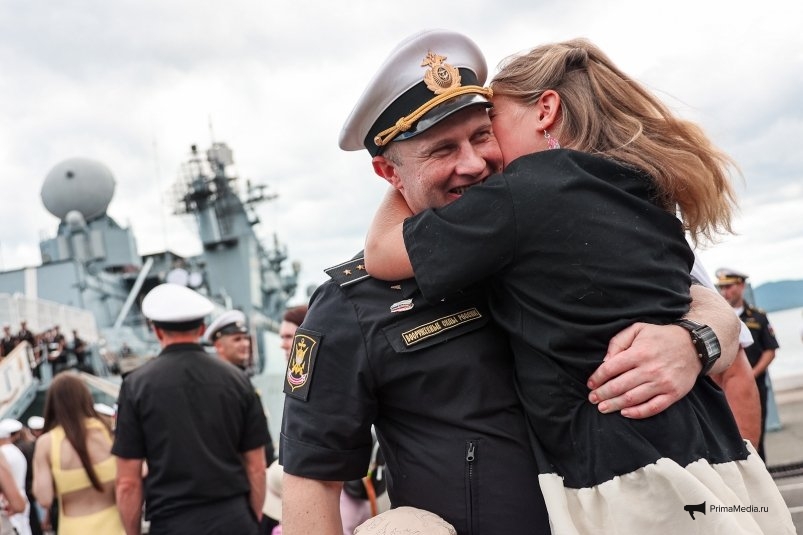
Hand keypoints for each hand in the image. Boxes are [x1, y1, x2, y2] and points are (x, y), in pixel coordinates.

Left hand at [586, 323, 700, 417]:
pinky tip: (625, 413)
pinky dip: (637, 413)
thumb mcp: (638, 329)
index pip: (611, 368)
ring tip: (602, 408)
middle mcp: (650, 369)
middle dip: (602, 394)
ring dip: (614, 405)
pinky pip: (653, 407)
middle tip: (592, 399)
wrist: (695, 346)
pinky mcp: (673, 393)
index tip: (590, 384)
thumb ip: (618, 342)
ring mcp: (662, 383)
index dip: (597, 378)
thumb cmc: (661, 337)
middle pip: (619, 386)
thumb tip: (605, 361)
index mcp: (639, 353)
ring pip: (632, 399)